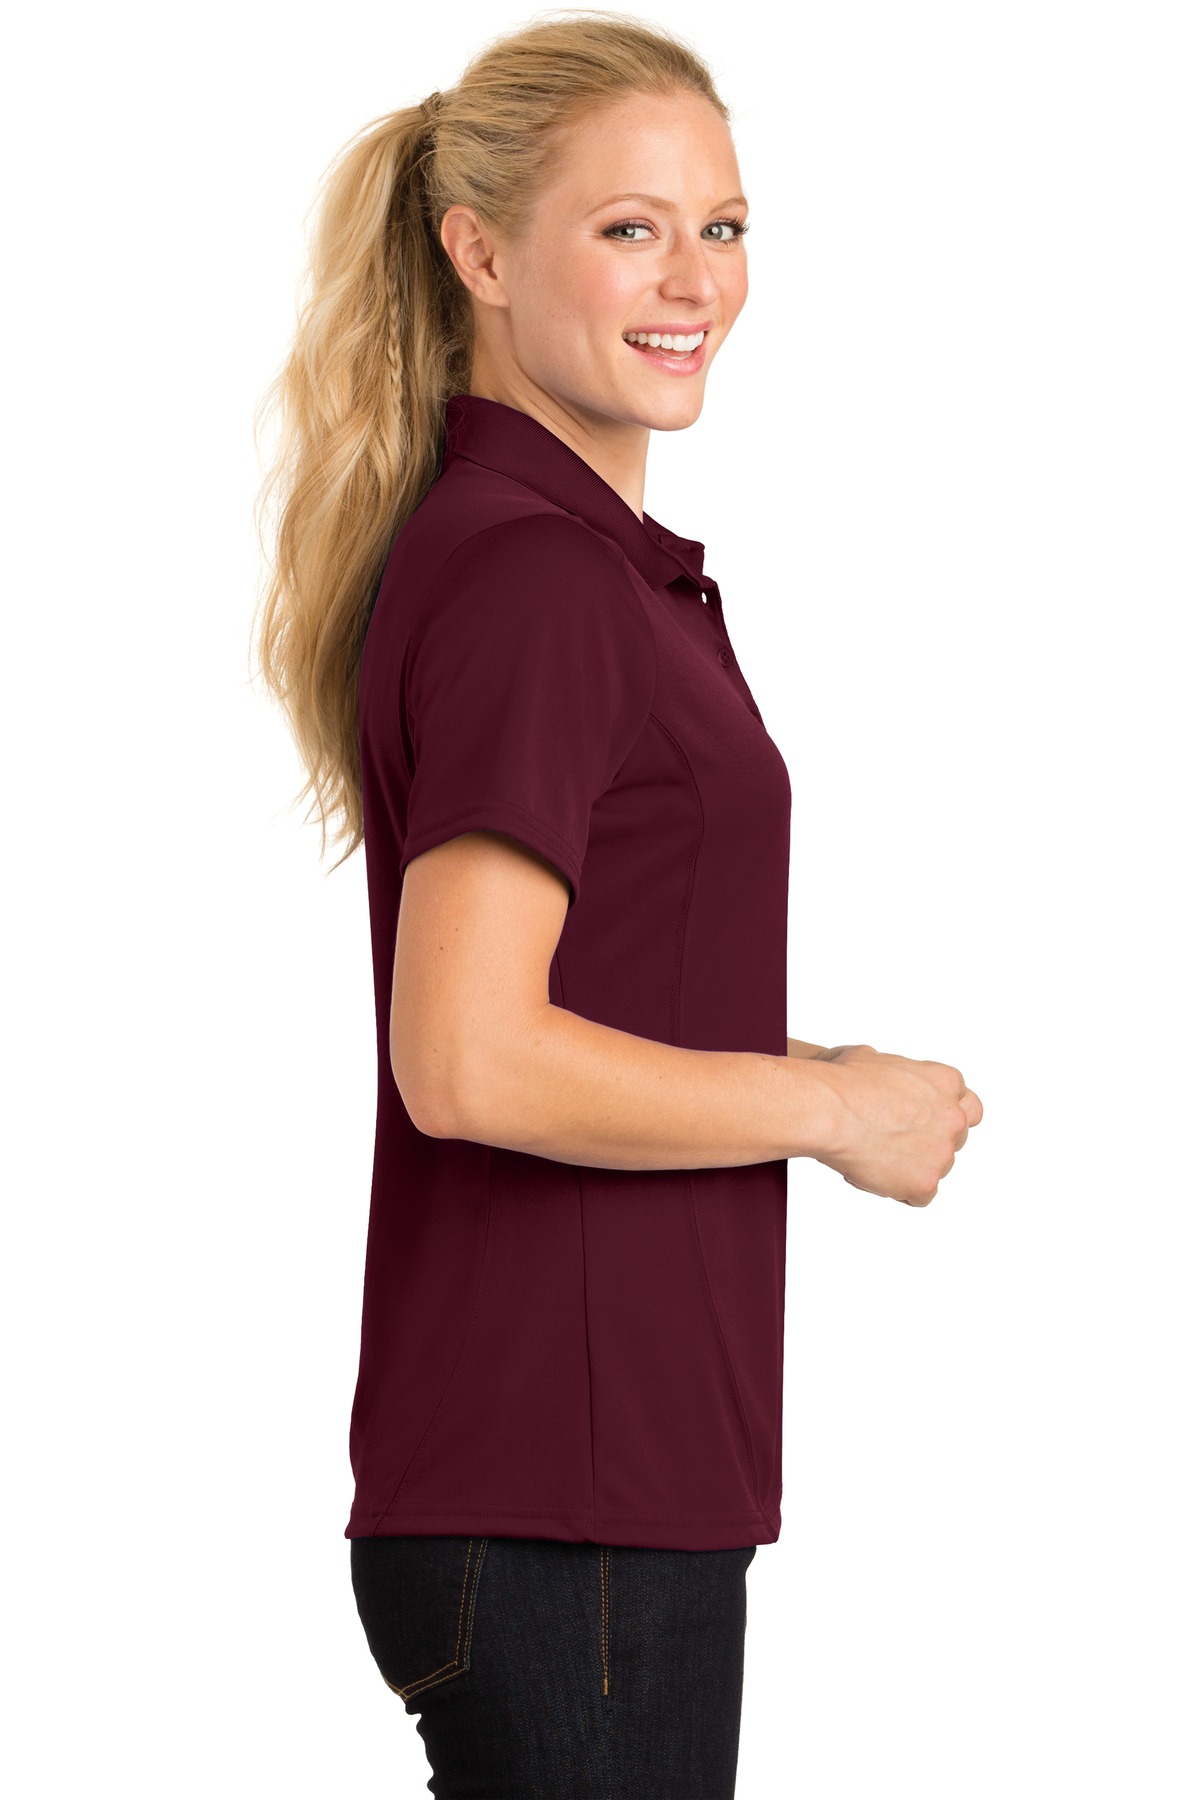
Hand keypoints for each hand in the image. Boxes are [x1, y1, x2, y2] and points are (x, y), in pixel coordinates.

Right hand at [813, 1044, 982, 1206]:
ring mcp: (942, 1152)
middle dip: (934, 1140)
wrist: (828, 1112)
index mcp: (946, 1082)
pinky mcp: (926, 1183)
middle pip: (959, 1136)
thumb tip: (882, 1077)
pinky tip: (874, 1175)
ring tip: (875, 1156)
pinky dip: (900, 1190)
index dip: (942, 1113)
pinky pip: (920, 1195)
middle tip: (902, 1142)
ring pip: (938, 1167)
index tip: (924, 1119)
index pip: (966, 1103)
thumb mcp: (875, 1058)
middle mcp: (954, 1117)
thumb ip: (896, 1073)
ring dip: (914, 1166)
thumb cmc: (844, 1083)